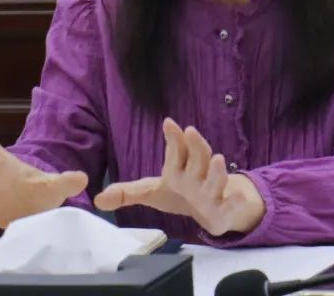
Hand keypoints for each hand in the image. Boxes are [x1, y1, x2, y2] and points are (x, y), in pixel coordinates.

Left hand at [93, 118, 264, 236]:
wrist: (212, 209)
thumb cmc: (182, 194)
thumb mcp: (153, 193)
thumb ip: (128, 193)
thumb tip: (98, 199)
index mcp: (179, 169)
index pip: (177, 150)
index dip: (173, 137)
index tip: (168, 122)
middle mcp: (197, 176)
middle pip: (199, 157)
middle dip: (196, 144)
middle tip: (190, 130)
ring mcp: (212, 191)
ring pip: (216, 179)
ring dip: (217, 169)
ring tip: (218, 158)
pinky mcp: (223, 210)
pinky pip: (230, 205)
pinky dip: (234, 201)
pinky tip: (236, 197)